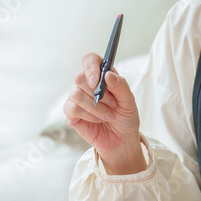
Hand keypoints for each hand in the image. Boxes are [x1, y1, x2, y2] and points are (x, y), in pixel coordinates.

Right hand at [63, 52, 144, 174]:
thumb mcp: (129, 101)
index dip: (90, 67)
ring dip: (95, 107)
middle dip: (97, 93)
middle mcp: (87, 84)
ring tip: (109, 115)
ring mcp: (77, 98)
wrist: (121, 140)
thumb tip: (108, 74)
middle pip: (79, 77)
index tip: (96, 80)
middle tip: (112, 104)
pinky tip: (97, 120)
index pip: (89, 60)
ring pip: (75, 93)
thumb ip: (120, 86)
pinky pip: (72, 108)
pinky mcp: (71, 113)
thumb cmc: (125, 117)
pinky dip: (88, 115)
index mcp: (101, 76)